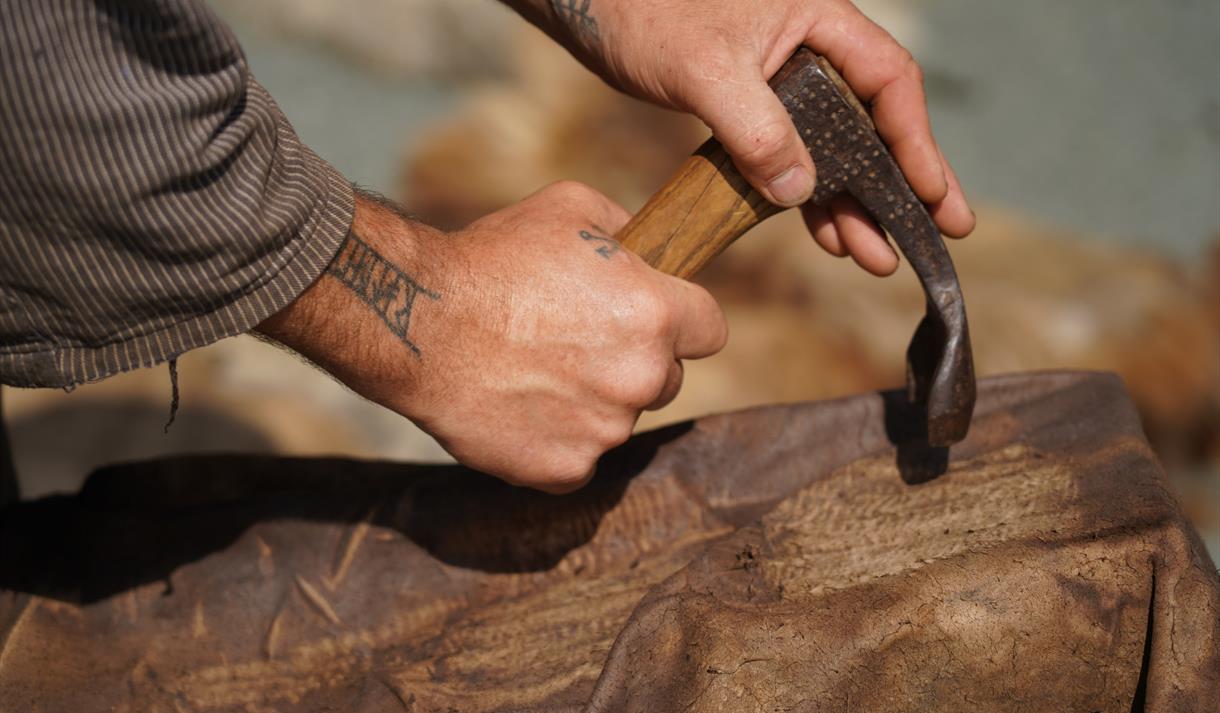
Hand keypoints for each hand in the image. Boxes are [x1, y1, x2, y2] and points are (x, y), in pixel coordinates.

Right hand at [258, 184, 726, 492]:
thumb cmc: (491, 258)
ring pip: (620, 420)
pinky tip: (519, 406)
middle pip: (668, 380)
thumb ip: (627, 230)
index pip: (711, 331)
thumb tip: (648, 248)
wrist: (417, 322)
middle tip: (579, 343)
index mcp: (656, 313)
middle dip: (635, 364)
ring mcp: (605, 430)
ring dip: (593, 402)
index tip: (657, 319)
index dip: (684, 322)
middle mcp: (642, 377)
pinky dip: (555, 440)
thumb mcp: (569, 209)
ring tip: (535, 371)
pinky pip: (578, 458)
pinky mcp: (564, 470)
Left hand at [513, 0, 974, 275]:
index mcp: (819, 21)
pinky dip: (809, 199)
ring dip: (854, 204)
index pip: (888, 83)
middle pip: (874, 124)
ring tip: (877, 258)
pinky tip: (827, 237)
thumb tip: (799, 190)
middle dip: (902, 184)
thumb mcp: (706, 71)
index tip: (935, 195)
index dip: (916, 142)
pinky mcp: (750, 110)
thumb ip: (756, 128)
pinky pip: (794, 158)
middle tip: (939, 235)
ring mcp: (782, 85)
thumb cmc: (648, 12)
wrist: (593, 6)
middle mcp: (811, 52)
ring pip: (834, 150)